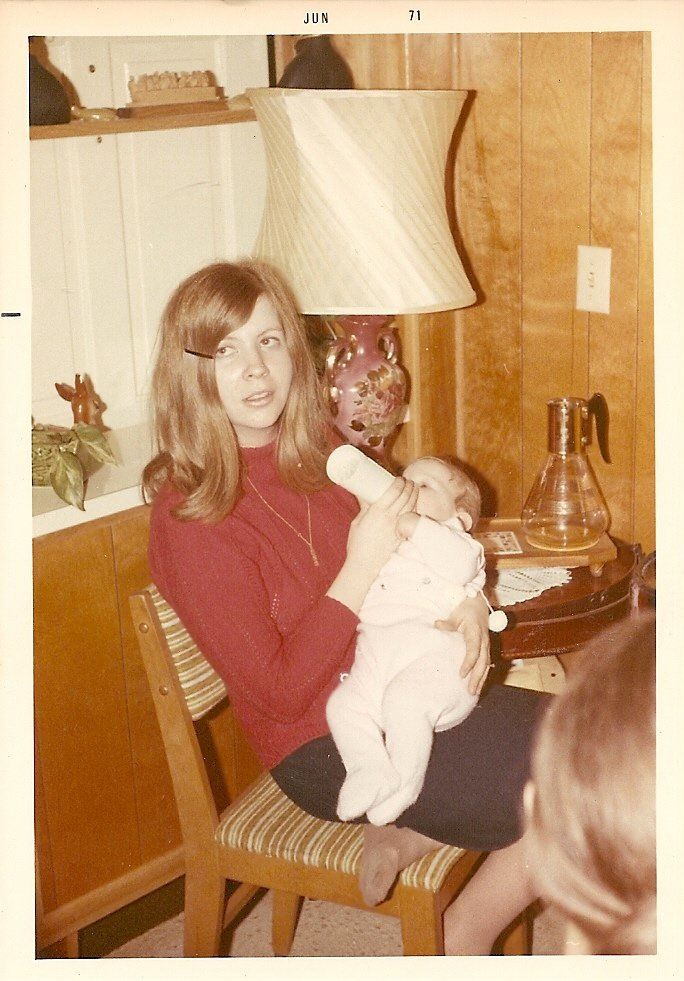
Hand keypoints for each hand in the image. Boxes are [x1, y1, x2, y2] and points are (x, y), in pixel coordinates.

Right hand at [327, 477, 418, 614]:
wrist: (364, 564)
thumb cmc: (357, 544)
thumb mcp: (358, 522)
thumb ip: (364, 508)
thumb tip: (364, 495)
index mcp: (377, 512)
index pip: (394, 491)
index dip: (399, 482)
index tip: (399, 478)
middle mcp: (390, 518)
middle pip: (405, 496)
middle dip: (409, 485)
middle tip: (408, 480)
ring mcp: (397, 527)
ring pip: (411, 506)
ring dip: (414, 494)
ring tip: (413, 487)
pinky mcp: (401, 535)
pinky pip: (411, 518)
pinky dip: (414, 507)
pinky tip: (414, 503)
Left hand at [435, 594, 490, 695]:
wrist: (480, 604)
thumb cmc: (466, 610)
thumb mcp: (456, 614)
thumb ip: (448, 623)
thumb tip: (437, 625)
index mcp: (476, 632)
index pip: (473, 650)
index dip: (469, 663)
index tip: (461, 674)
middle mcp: (484, 640)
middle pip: (483, 662)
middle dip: (477, 677)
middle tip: (470, 691)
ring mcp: (486, 645)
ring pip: (487, 665)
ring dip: (481, 679)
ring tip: (475, 693)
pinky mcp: (486, 648)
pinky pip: (487, 664)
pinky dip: (483, 675)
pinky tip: (478, 685)